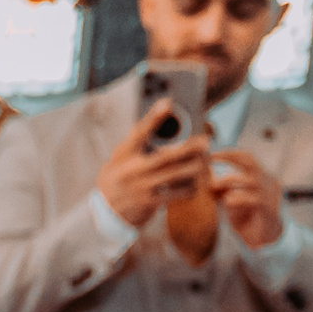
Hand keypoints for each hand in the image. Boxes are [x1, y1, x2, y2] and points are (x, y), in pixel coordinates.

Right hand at [96, 101, 211, 227]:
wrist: (107, 208)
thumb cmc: (120, 173)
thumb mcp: (122, 154)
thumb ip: (139, 136)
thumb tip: (162, 110)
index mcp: (125, 154)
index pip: (140, 133)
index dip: (154, 118)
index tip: (168, 103)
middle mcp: (133, 170)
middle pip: (168, 156)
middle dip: (191, 148)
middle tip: (205, 142)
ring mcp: (142, 187)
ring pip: (178, 174)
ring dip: (196, 167)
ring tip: (204, 162)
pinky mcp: (151, 201)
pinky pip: (179, 192)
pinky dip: (191, 186)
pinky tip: (195, 181)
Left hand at [210, 149, 285, 247]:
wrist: (264, 240)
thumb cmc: (247, 219)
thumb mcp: (232, 201)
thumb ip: (222, 191)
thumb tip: (204, 181)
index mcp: (261, 178)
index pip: (248, 158)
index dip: (230, 154)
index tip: (211, 154)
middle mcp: (269, 183)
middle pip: (252, 164)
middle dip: (230, 159)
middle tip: (211, 161)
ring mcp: (271, 196)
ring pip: (253, 180)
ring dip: (231, 180)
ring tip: (213, 185)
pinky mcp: (270, 210)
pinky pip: (255, 199)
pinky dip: (239, 198)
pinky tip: (226, 201)